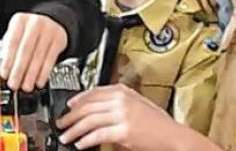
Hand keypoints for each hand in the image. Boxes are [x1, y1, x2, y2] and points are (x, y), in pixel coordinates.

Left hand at [0, 13, 67, 91]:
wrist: (50, 23)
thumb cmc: (28, 32)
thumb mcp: (15, 35)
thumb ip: (7, 51)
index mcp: (19, 21)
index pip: (12, 42)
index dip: (8, 60)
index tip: (4, 75)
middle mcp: (35, 23)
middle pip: (25, 50)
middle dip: (19, 70)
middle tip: (14, 84)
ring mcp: (49, 30)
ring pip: (39, 56)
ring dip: (31, 74)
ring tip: (26, 86)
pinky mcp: (59, 39)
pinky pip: (51, 59)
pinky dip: (44, 73)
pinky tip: (39, 81)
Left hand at [55, 84, 217, 150]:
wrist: (173, 136)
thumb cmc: (157, 123)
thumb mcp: (136, 104)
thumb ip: (116, 102)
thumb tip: (93, 109)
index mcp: (123, 91)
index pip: (92, 92)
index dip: (77, 100)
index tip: (68, 106)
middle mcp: (121, 100)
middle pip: (87, 106)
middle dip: (70, 116)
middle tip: (61, 123)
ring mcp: (122, 115)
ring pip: (89, 121)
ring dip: (74, 130)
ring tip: (66, 136)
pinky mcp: (123, 131)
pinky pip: (98, 135)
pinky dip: (86, 140)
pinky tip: (81, 143)